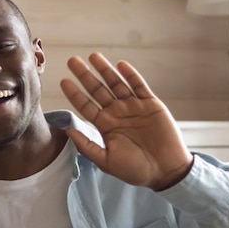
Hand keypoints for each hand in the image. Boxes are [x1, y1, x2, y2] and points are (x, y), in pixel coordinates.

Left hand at [59, 52, 192, 190]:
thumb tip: (68, 131)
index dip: (75, 93)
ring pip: (116, 84)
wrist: (165, 171)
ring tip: (93, 56)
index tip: (63, 81)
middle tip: (72, 61)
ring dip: (105, 70)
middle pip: (98, 90)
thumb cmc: (135, 169)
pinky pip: (139, 86)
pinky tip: (121, 64)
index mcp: (105, 125)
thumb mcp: (106, 161)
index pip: (86, 105)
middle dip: (85, 75)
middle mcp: (117, 113)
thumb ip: (87, 146)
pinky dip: (131, 75)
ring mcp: (134, 107)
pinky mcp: (151, 105)